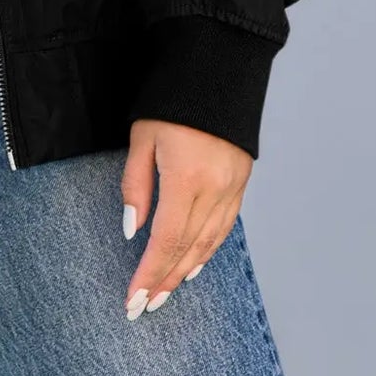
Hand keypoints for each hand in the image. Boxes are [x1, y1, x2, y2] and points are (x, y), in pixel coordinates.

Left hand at [120, 118, 250, 317]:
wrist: (216, 68)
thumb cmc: (171, 100)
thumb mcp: (142, 138)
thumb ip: (137, 186)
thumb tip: (134, 230)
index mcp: (187, 179)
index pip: (166, 241)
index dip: (150, 273)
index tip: (134, 299)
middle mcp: (215, 189)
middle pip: (188, 249)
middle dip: (164, 280)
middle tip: (144, 307)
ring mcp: (233, 187)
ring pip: (209, 243)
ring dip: (185, 270)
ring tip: (165, 292)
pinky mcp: (241, 182)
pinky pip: (224, 227)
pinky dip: (208, 250)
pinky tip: (193, 264)